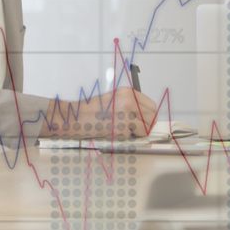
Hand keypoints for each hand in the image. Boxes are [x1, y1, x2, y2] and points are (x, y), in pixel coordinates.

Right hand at [42, 88, 158, 138]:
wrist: (77, 117)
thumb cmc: (92, 110)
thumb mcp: (114, 99)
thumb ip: (130, 104)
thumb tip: (144, 115)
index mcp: (128, 92)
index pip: (151, 105)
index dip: (149, 115)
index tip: (144, 121)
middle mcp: (130, 101)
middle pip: (152, 116)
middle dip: (147, 124)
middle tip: (137, 129)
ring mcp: (127, 114)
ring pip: (147, 127)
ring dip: (139, 131)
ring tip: (126, 130)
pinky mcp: (122, 127)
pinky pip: (135, 135)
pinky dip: (130, 137)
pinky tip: (119, 133)